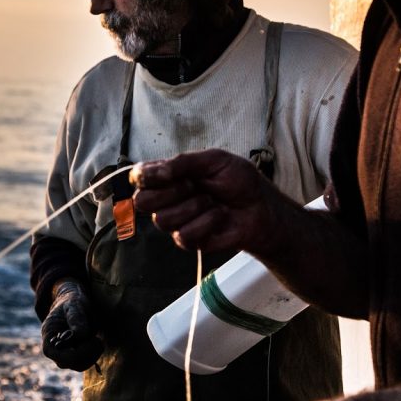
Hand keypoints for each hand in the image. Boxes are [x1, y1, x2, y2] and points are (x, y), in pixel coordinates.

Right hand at [41, 280, 102, 370]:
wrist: (75, 300)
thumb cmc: (72, 301)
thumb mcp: (74, 305)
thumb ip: (76, 319)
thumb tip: (79, 335)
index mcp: (48, 334)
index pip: (52, 353)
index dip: (70, 353)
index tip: (88, 341)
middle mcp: (55, 347)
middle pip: (67, 363)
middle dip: (84, 354)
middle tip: (97, 340)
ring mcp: (66, 352)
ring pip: (78, 365)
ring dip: (91, 356)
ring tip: (98, 340)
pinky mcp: (77, 354)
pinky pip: (85, 362)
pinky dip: (93, 355)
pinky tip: (97, 342)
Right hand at [131, 149, 282, 253]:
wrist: (261, 207)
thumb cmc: (239, 180)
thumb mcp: (214, 160)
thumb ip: (183, 162)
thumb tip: (158, 172)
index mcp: (168, 175)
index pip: (138, 176)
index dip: (145, 176)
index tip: (167, 173)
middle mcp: (167, 198)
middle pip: (142, 201)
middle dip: (170, 192)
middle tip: (193, 186)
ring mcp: (176, 220)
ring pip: (163, 220)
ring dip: (193, 207)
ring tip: (212, 201)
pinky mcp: (189, 240)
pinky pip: (184, 235)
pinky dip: (206, 223)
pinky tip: (219, 216)